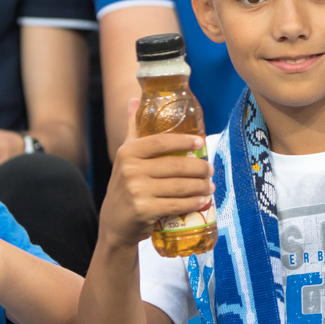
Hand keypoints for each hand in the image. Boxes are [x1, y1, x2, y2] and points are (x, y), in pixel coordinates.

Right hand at [99, 99, 213, 248]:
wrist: (114, 224)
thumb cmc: (125, 186)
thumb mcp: (125, 156)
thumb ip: (132, 129)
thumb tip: (135, 99)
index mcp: (128, 153)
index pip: (161, 142)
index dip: (184, 141)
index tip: (201, 142)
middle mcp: (130, 170)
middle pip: (176, 165)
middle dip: (199, 168)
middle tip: (211, 170)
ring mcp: (137, 191)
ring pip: (180, 186)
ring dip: (201, 186)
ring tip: (210, 185)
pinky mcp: (144, 211)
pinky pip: (176, 205)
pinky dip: (194, 203)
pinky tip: (203, 201)